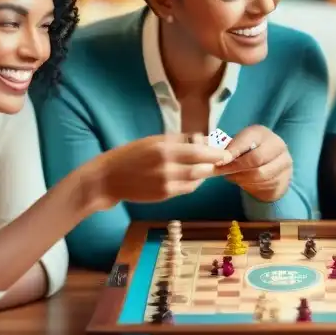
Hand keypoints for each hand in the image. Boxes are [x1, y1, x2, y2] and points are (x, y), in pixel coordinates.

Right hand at [92, 133, 227, 209]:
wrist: (109, 178)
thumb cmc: (131, 154)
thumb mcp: (154, 140)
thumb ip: (179, 140)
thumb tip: (204, 139)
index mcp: (164, 148)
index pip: (199, 151)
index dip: (216, 152)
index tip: (226, 151)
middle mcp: (167, 166)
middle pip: (201, 167)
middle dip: (215, 164)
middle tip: (224, 159)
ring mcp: (166, 183)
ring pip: (197, 179)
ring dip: (206, 173)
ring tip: (210, 167)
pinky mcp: (164, 195)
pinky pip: (187, 188)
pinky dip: (195, 182)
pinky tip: (195, 176)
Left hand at [214, 125, 291, 201]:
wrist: (271, 163)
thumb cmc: (249, 151)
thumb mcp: (239, 144)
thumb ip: (230, 148)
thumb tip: (217, 157)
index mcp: (262, 133)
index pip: (248, 139)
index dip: (233, 151)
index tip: (219, 160)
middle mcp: (277, 145)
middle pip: (256, 159)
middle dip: (235, 167)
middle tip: (221, 171)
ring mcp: (284, 162)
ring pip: (260, 175)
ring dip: (241, 178)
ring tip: (230, 176)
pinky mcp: (285, 178)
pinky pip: (265, 185)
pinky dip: (250, 185)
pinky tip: (242, 181)